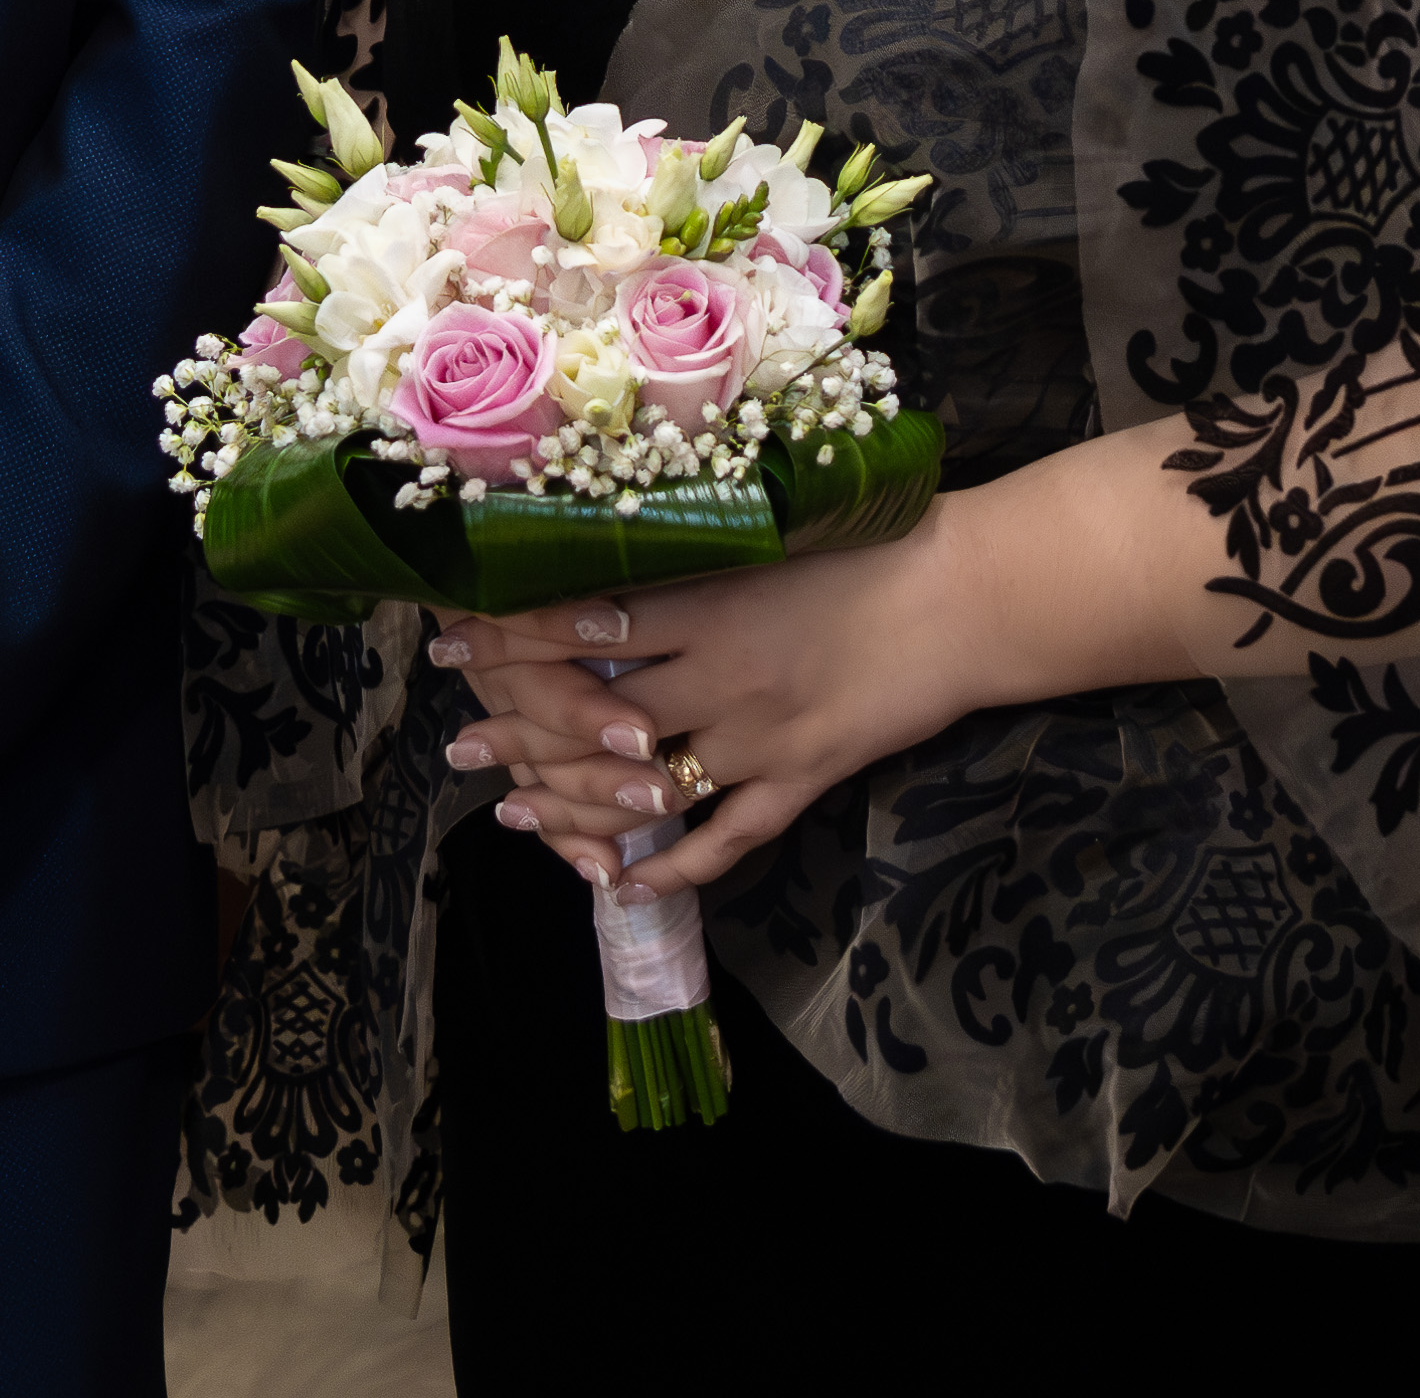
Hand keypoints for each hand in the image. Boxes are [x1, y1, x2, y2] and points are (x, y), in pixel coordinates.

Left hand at [430, 523, 996, 901]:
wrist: (969, 597)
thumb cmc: (875, 544)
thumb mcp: (770, 534)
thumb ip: (693, 561)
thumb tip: (606, 565)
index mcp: (711, 601)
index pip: (583, 625)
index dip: (509, 635)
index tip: (450, 639)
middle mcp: (722, 676)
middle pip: (596, 717)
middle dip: (518, 730)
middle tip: (460, 745)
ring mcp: (762, 737)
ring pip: (646, 786)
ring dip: (574, 806)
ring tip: (514, 813)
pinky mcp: (806, 778)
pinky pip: (729, 838)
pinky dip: (675, 868)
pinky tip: (625, 886)